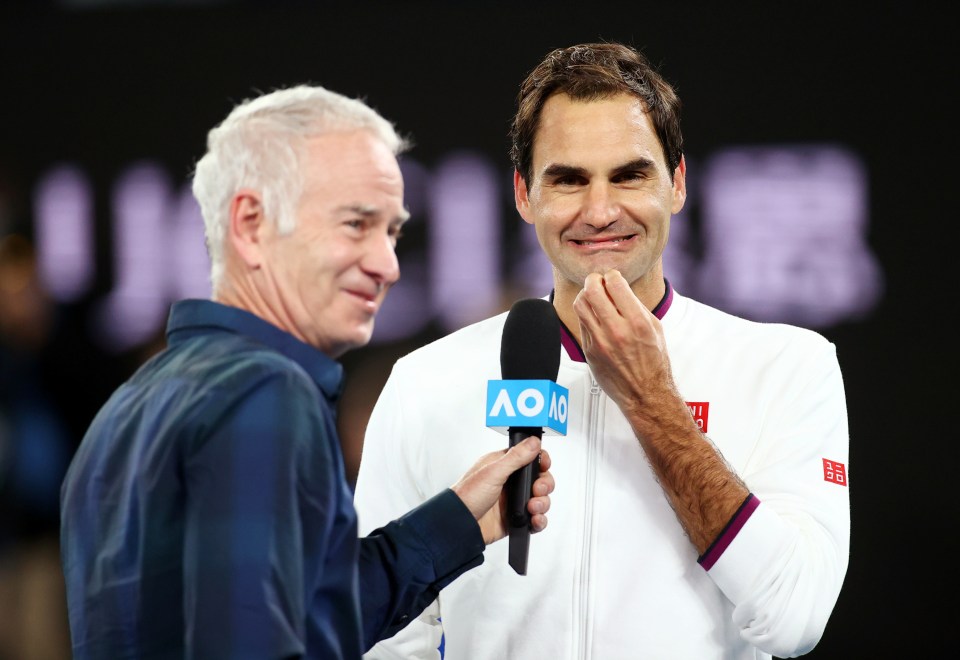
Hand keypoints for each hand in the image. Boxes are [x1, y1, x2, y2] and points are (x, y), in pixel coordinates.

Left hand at [450, 436, 553, 544]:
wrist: (460, 525)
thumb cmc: (468, 495)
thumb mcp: (493, 472)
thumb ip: (515, 457)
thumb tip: (533, 441)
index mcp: (504, 465)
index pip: (530, 458)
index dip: (541, 461)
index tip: (544, 466)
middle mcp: (511, 482)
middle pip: (540, 479)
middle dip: (544, 485)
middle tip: (537, 490)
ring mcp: (514, 501)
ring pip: (541, 499)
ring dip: (542, 503)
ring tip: (532, 508)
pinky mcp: (516, 518)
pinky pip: (536, 519)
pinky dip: (540, 520)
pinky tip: (534, 520)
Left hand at [572, 270, 677, 414]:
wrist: (645, 393)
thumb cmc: (654, 361)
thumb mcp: (654, 328)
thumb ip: (636, 305)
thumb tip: (618, 286)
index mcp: (637, 322)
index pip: (615, 283)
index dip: (611, 275)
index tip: (613, 277)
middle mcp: (617, 331)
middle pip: (592, 290)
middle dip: (594, 279)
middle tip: (598, 280)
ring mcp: (600, 342)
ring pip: (580, 304)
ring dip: (586, 294)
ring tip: (594, 296)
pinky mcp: (589, 351)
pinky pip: (581, 322)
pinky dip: (587, 314)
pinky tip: (595, 316)